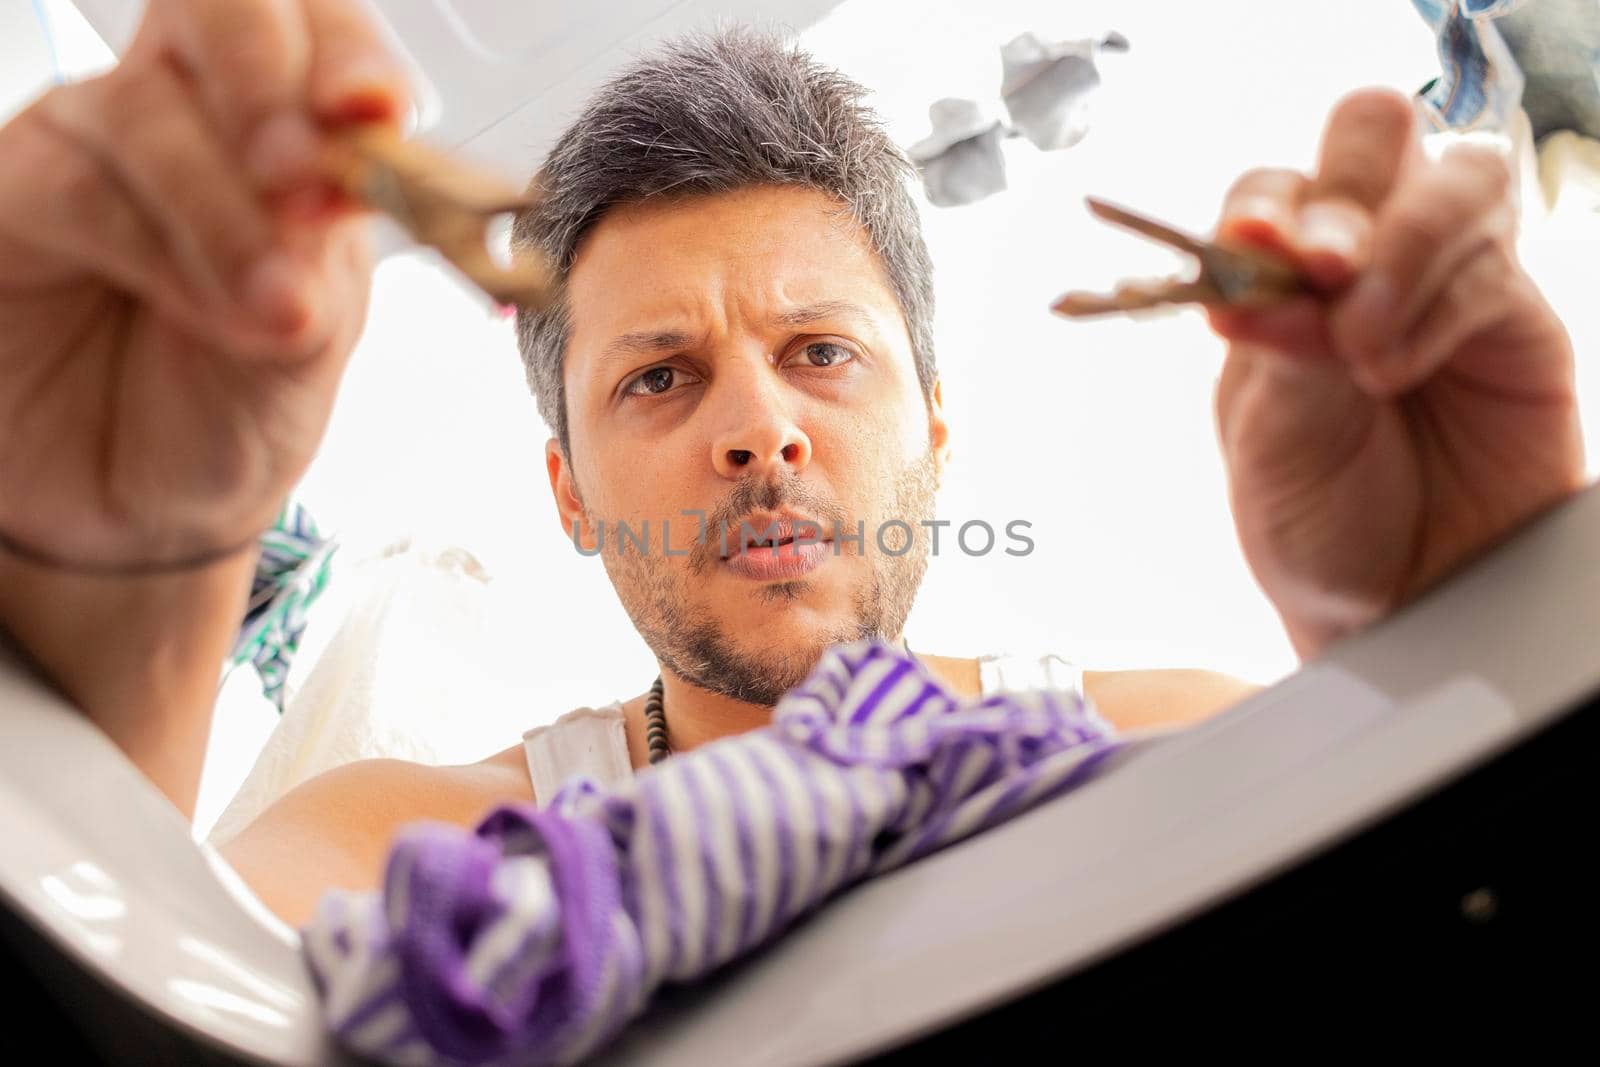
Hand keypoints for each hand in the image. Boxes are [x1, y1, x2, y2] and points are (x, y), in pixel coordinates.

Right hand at [0, 0, 409, 570]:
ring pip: (151, 112)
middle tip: (307, 179)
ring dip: (227, 215)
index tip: (378, 112)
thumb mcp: (314, 338)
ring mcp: (92, 143)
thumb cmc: (232, 406)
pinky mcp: (15, 196)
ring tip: (276, 312)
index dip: (348, 52)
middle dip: (272, 83)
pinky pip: (82, 190)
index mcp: (282, 127)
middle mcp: (185, 111)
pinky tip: (212, 316)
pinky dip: (163, 254)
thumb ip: (323, 255)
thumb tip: (327, 181)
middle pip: (221, 16)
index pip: (313, 30)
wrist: (143, 507)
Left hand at [1209, 89, 1585, 657]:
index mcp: (1275, 281)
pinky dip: (1440, 305)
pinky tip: (1397, 368)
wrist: (1393, 603)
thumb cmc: (1315, 522)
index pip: (1273, 185)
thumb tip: (1262, 263)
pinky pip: (1493, 264)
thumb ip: (1282, 346)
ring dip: (1402, 248)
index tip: (1255, 244)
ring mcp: (1442, 278)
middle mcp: (1360, 260)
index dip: (1267, 201)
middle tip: (1321, 265)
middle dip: (1346, 190)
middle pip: (1371, 135)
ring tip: (1361, 345)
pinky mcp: (1510, 317)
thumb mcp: (1272, 440)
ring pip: (1453, 179)